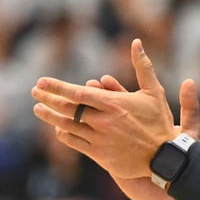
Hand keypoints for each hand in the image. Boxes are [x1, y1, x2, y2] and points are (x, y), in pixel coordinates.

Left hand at [32, 39, 199, 183]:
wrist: (164, 157)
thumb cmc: (159, 121)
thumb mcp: (153, 91)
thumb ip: (142, 66)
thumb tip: (136, 42)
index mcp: (114, 104)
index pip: (78, 93)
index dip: (57, 87)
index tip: (42, 81)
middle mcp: (104, 121)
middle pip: (68, 109)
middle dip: (48, 99)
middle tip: (35, 91)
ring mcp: (100, 139)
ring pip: (68, 126)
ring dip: (50, 117)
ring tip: (38, 109)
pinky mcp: (100, 155)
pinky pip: (75, 143)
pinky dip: (64, 134)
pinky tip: (57, 129)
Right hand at [87, 72, 199, 199]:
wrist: (171, 180)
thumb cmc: (179, 155)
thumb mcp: (189, 130)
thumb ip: (190, 107)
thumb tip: (190, 81)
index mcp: (143, 118)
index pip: (123, 97)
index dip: (113, 88)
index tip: (105, 80)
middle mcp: (125, 126)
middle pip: (103, 106)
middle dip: (92, 96)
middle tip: (86, 87)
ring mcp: (113, 139)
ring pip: (92, 121)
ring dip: (81, 112)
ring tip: (77, 103)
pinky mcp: (106, 156)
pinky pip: (86, 141)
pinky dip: (75, 134)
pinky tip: (66, 128)